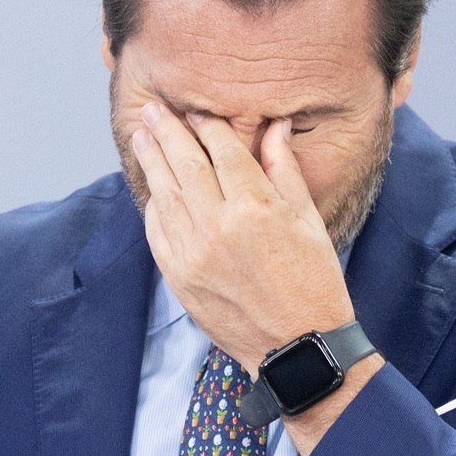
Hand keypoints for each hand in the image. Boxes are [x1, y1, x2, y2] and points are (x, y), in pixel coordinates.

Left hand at [131, 104, 352, 371]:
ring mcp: (193, 253)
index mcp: (255, 207)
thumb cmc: (314, 283)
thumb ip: (284, 170)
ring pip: (165, 194)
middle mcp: (218, 226)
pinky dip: (153, 205)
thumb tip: (274, 127)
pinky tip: (153, 187)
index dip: (207, 125)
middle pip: (184, 164)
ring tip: (141, 135)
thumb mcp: (308, 220)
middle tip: (152, 109)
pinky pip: (158, 231)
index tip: (197, 112)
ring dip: (151, 160)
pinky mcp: (179, 278)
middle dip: (167, 132)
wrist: (298, 346)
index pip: (222, 150)